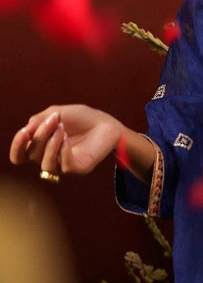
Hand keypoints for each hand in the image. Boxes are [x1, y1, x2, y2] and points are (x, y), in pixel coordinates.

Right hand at [9, 105, 123, 178]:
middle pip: (32, 155)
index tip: (24, 132)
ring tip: (61, 127)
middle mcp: (49, 159)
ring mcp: (64, 166)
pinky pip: (65, 167)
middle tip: (54, 119)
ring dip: (50, 144)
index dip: (17, 147)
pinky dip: (63, 151)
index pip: (19, 156)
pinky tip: (67, 137)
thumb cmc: (80, 118)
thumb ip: (38, 121)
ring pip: (46, 165)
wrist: (106, 122)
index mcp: (40, 147)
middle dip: (40, 135)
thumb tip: (25, 132)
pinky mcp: (79, 169)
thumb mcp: (56, 113)